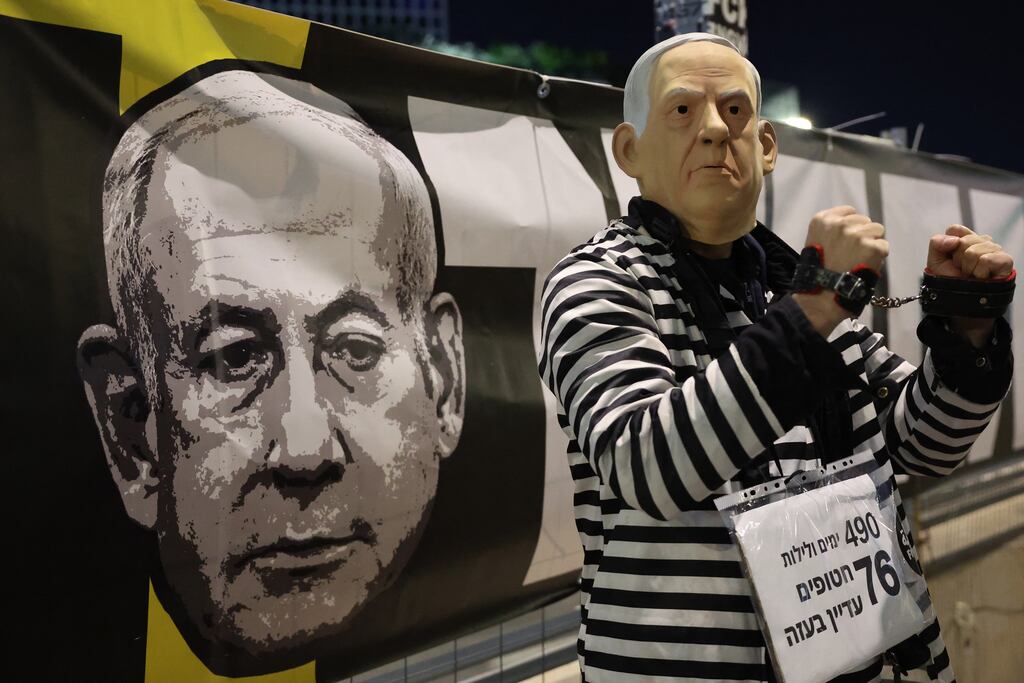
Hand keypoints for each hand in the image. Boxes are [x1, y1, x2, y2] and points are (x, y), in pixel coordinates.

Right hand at [795, 206, 888, 336]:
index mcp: (822, 220)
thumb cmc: (817, 276)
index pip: (849, 212)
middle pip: (864, 220)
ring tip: (859, 261)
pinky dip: (878, 258)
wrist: (820, 299)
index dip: (851, 226)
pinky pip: (884, 246)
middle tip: (852, 255)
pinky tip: (864, 267)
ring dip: (872, 244)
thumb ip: (832, 232)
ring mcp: (857, 235)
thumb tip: (854, 227)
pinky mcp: (872, 247)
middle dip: (862, 234)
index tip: (846, 241)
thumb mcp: (816, 243)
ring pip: (878, 230)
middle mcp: (840, 224)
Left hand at [927, 225, 1013, 347]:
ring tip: (972, 275)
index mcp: (966, 239)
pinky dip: (979, 272)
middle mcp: (982, 242)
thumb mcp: (935, 262)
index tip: (950, 259)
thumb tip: (954, 240)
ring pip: (973, 251)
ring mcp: (995, 250)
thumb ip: (937, 243)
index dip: (947, 246)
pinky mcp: (1005, 260)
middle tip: (962, 271)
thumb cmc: (950, 281)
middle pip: (963, 241)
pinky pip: (986, 259)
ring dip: (968, 268)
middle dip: (957, 260)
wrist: (961, 303)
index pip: (955, 229)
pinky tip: (982, 278)